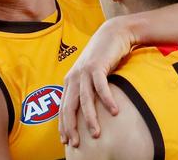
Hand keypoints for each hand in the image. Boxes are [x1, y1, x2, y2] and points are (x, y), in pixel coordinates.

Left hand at [58, 17, 135, 146]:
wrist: (113, 34)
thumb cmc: (104, 57)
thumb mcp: (91, 75)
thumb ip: (87, 90)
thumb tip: (88, 111)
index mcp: (70, 81)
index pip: (63, 108)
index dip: (63, 125)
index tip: (66, 141)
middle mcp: (74, 77)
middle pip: (69, 107)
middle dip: (71, 127)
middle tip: (76, 144)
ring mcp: (84, 72)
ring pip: (84, 100)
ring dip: (90, 119)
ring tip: (96, 133)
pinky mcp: (97, 66)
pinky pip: (101, 87)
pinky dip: (107, 100)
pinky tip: (114, 112)